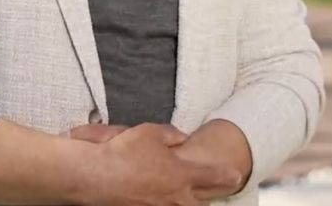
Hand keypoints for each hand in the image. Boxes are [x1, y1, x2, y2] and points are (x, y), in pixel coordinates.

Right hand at [77, 123, 238, 205]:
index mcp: (183, 174)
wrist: (95, 177)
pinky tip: (170, 199)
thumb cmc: (122, 153)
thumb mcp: (150, 133)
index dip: (229, 176)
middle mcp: (177, 197)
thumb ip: (171, 135)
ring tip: (197, 196)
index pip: (215, 177)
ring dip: (195, 201)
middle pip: (206, 200)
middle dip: (216, 192)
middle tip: (225, 186)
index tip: (236, 174)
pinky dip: (174, 204)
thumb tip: (182, 139)